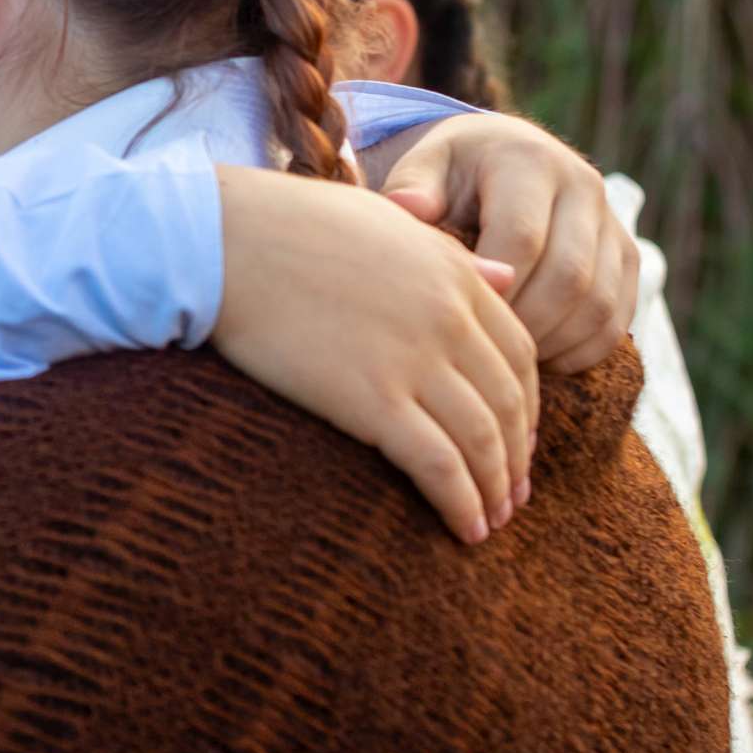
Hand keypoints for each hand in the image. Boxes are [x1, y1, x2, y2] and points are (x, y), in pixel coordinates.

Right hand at [211, 168, 534, 545]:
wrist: (226, 242)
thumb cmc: (291, 226)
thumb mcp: (388, 224)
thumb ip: (451, 254)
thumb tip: (505, 278)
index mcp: (454, 275)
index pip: (520, 353)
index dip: (526, 405)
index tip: (518, 439)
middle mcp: (448, 319)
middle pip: (508, 403)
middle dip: (517, 456)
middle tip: (513, 494)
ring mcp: (414, 361)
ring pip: (483, 440)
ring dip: (495, 489)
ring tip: (493, 521)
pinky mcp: (373, 400)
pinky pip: (438, 464)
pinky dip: (462, 502)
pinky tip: (466, 528)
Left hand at [372, 115, 636, 379]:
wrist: (501, 160)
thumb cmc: (451, 174)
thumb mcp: (424, 168)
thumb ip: (412, 187)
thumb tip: (409, 207)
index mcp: (529, 160)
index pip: (522, 239)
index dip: (493, 290)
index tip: (458, 317)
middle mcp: (582, 185)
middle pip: (568, 277)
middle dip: (524, 325)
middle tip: (483, 348)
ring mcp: (612, 223)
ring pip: (598, 304)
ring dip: (553, 342)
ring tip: (507, 354)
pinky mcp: (627, 257)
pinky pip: (616, 318)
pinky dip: (580, 350)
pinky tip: (538, 356)